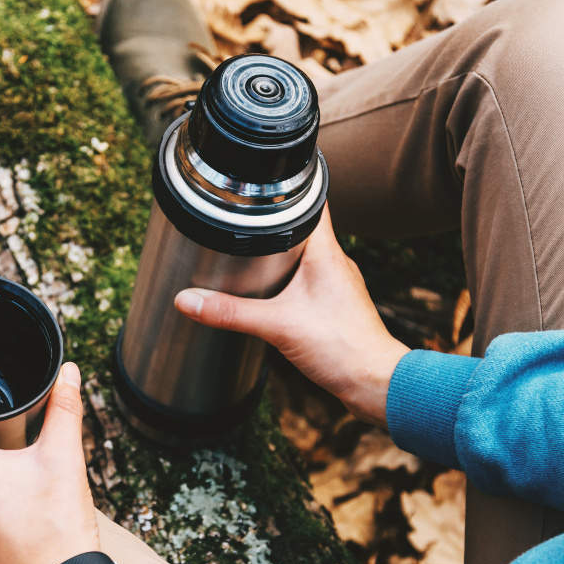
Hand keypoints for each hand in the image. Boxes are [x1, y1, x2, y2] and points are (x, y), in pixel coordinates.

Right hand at [174, 208, 408, 425]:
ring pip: (306, 256)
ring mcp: (338, 284)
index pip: (312, 201)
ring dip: (281, 253)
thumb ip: (231, 313)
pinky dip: (290, 280)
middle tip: (242, 218)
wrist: (374, 382)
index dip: (287, 187)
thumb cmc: (342, 348)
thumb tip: (188, 300)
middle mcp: (336, 262)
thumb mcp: (277, 326)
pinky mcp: (336, 305)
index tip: (261, 181)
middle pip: (303, 228)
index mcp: (326, 252)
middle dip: (272, 224)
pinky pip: (310, 281)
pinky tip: (274, 293)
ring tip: (250, 253)